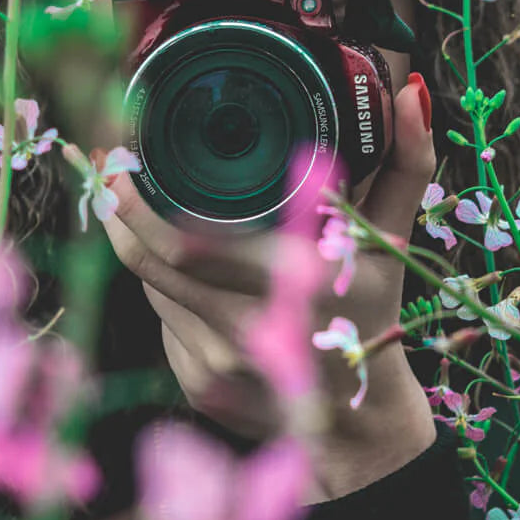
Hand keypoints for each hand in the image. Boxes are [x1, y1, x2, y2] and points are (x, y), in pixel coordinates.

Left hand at [100, 76, 438, 502]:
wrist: (361, 426)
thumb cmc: (374, 312)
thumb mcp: (391, 240)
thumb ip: (406, 164)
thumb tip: (409, 93)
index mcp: (300, 284)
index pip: (190, 244)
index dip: (141, 205)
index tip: (123, 160)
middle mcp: (255, 331)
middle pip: (157, 263)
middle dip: (122, 213)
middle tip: (111, 171)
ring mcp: (222, 365)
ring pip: (155, 288)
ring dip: (141, 247)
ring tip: (134, 207)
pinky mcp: (200, 386)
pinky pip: (163, 321)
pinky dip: (165, 290)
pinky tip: (178, 271)